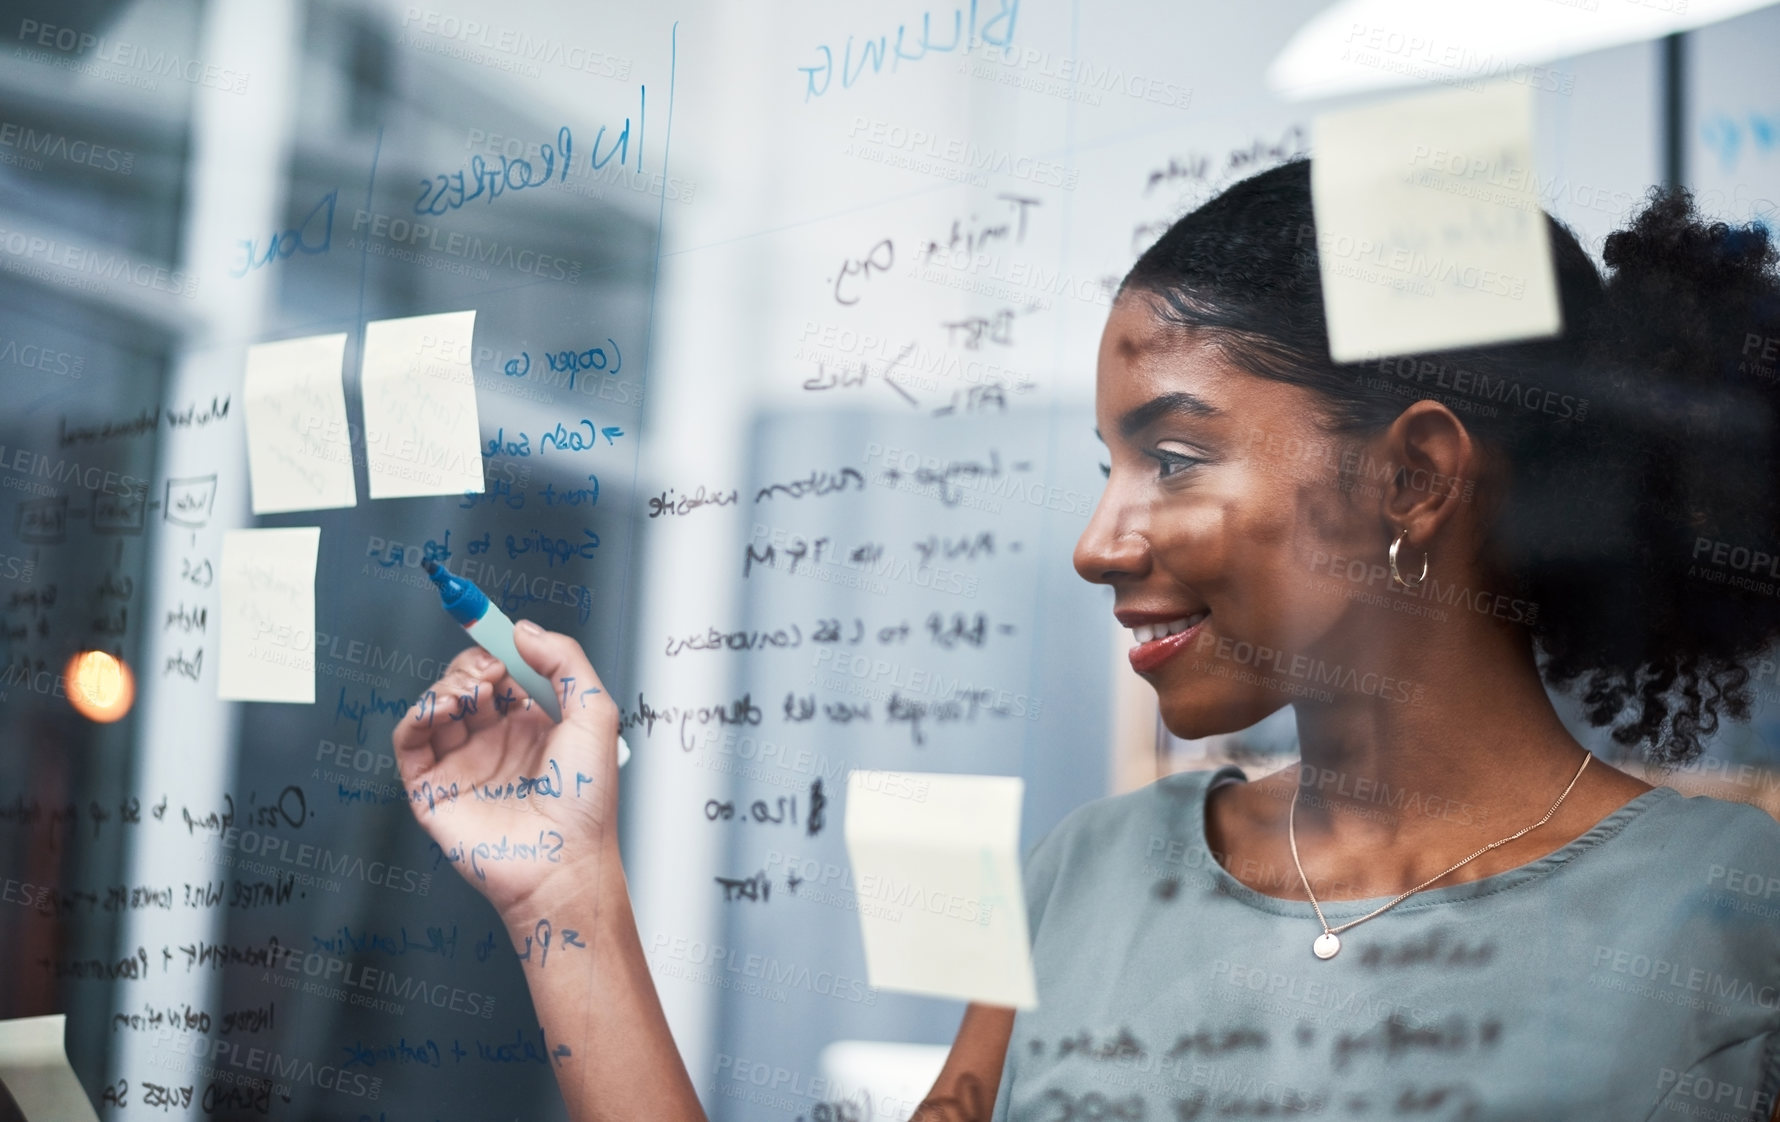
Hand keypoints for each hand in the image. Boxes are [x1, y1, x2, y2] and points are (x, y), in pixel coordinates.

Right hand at [392, 621, 622, 923]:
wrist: (561, 862)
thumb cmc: (585, 803)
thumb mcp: (595, 714)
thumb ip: (565, 662)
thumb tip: (524, 629)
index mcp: (534, 724)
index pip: (504, 671)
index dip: (495, 646)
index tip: (487, 623)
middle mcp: (495, 741)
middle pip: (466, 681)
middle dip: (472, 664)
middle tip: (491, 671)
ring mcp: (462, 763)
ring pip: (436, 704)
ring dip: (448, 686)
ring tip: (473, 694)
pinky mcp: (432, 788)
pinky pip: (408, 740)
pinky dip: (416, 714)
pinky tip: (442, 709)